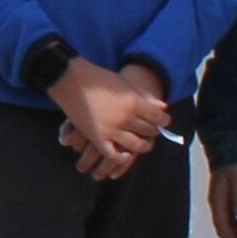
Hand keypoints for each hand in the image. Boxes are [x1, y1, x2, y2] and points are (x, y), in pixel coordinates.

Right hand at [53, 59, 165, 178]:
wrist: (72, 80)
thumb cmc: (99, 78)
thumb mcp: (125, 83)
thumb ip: (144, 96)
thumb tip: (164, 108)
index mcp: (134, 102)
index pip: (157, 117)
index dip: (164, 120)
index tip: (164, 121)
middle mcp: (125, 118)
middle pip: (148, 130)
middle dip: (153, 131)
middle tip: (153, 130)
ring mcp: (111, 130)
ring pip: (135, 145)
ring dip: (143, 146)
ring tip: (144, 144)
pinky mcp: (97, 137)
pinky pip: (113, 155)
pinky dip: (122, 159)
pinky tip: (126, 156)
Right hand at [208, 160, 236, 237]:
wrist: (227, 148)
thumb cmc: (234, 164)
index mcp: (217, 202)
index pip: (222, 227)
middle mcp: (216, 205)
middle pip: (223, 229)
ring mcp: (220, 202)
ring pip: (226, 224)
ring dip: (236, 235)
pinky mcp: (226, 198)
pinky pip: (230, 218)